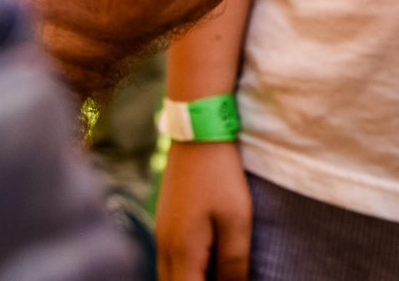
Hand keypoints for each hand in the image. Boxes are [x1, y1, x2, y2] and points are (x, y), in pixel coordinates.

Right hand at [156, 140, 252, 280]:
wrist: (197, 132)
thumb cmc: (221, 176)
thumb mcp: (237, 221)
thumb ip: (234, 263)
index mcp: (182, 251)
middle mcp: (164, 246)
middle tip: (223, 278)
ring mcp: (161, 233)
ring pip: (168, 275)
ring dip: (191, 279)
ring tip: (217, 273)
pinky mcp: (165, 222)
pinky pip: (170, 260)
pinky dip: (186, 269)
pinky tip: (208, 262)